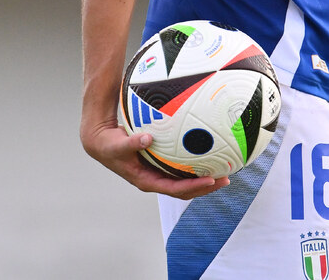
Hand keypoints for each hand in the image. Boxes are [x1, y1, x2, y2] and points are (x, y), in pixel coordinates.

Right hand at [81, 119, 230, 198]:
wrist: (102, 142)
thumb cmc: (110, 145)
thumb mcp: (118, 145)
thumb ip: (132, 143)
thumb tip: (147, 138)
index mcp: (147, 180)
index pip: (175, 189)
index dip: (193, 187)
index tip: (211, 180)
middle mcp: (156, 179)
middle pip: (185, 189)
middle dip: (206, 186)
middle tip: (226, 178)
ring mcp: (159, 172)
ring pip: (185, 179)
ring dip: (204, 177)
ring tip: (226, 169)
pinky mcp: (160, 163)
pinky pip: (181, 166)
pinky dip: (195, 163)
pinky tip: (209, 152)